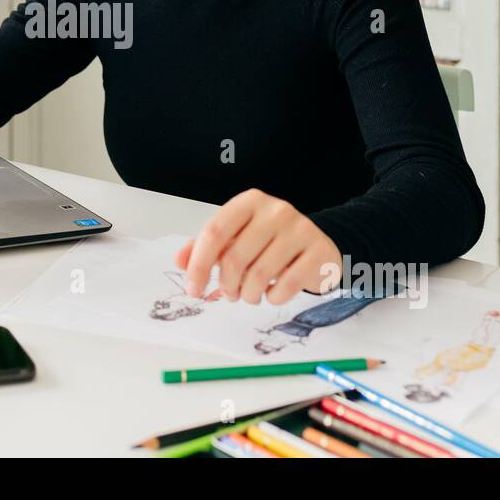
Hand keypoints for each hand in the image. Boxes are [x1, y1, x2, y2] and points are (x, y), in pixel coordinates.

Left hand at [174, 188, 342, 305]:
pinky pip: (286, 286)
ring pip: (260, 275)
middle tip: (228, 294)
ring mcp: (301, 230)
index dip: (199, 264)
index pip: (214, 232)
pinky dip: (274, 297)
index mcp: (250, 202)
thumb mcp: (238, 238)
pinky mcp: (319, 253)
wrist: (317, 245)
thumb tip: (180, 260)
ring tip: (250, 294)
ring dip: (249, 294)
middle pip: (234, 257)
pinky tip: (274, 292)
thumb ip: (206, 247)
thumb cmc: (271, 242)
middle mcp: (276, 211)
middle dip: (226, 285)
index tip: (193, 288)